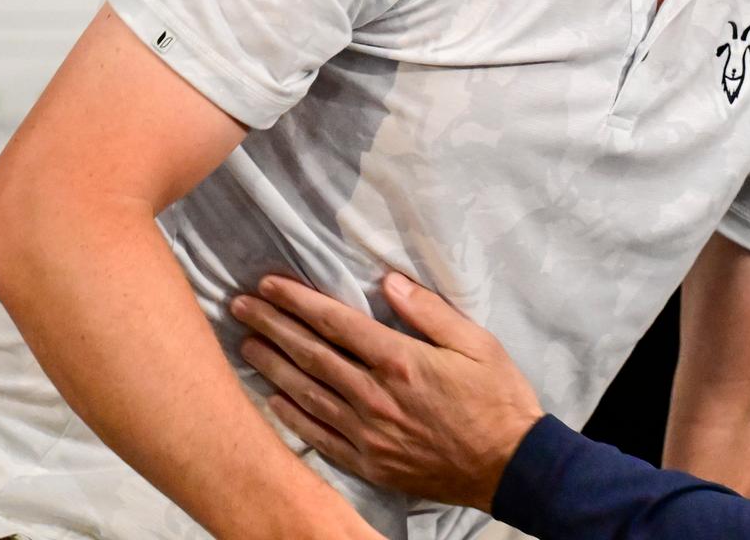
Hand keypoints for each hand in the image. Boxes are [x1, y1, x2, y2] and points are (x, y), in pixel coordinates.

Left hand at [231, 272, 544, 509]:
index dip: (299, 301)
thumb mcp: (478, 343)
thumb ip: (430, 312)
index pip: (336, 323)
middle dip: (273, 326)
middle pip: (312, 355)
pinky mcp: (369, 462)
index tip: (269, 285)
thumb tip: (389, 283)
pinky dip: (293, 417)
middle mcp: (376, 396)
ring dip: (272, 366)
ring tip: (246, 345)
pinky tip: (274, 400)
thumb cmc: (499, 399)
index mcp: (401, 362)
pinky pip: (319, 437)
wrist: (509, 466)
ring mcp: (368, 433)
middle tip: (240, 307)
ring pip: (308, 393)